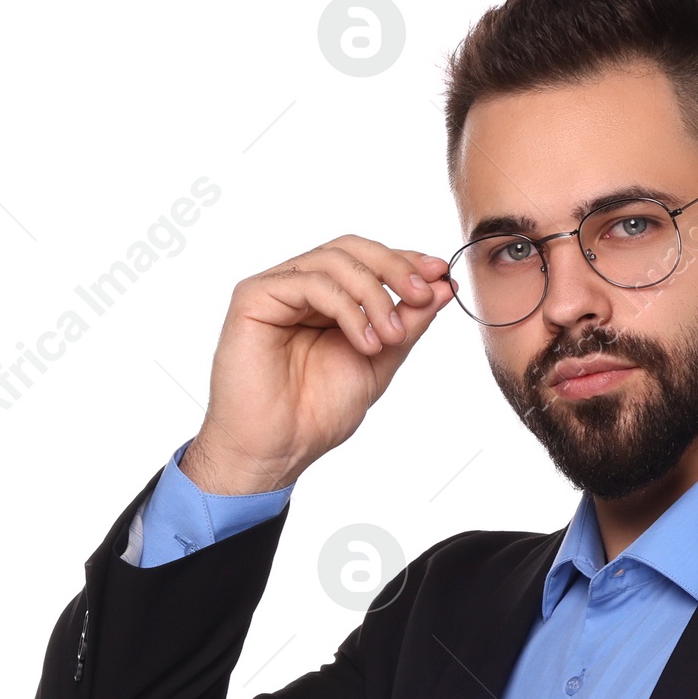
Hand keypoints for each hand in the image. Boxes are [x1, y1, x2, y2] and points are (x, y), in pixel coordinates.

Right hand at [180, 237, 456, 494]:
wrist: (278, 449)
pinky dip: (347, 309)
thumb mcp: (379, 362)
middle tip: (422, 295)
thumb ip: (406, 325)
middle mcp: (301, 288)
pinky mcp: (254, 297)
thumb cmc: (315, 414)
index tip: (441, 274)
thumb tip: (442, 288)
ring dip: (374, 294)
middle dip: (394, 267)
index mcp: (328, 301)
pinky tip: (365, 341)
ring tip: (390, 336)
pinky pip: (311, 283)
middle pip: (352, 249)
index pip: (368, 261)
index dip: (405, 262)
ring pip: (334, 261)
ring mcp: (276, 289)